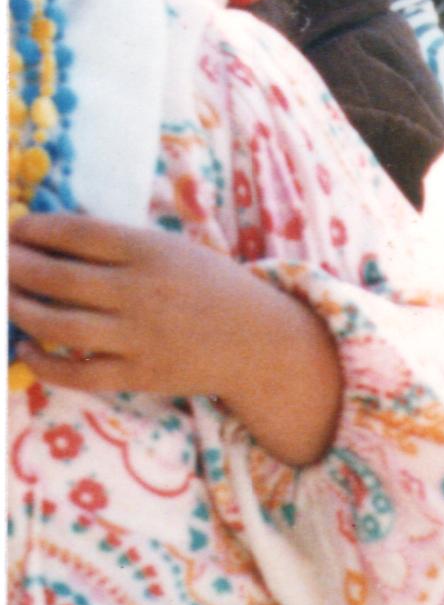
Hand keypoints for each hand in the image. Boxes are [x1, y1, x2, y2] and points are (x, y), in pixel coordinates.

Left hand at [9, 212, 342, 466]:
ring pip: (59, 324)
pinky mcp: (140, 374)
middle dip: (15, 267)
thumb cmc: (209, 287)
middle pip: (57, 277)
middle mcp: (141, 291)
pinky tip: (27, 349)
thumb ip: (119, 244)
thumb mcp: (172, 249)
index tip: (14, 230)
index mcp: (150, 250)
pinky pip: (79, 373)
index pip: (76, 233)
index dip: (34, 230)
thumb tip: (52, 237)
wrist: (258, 342)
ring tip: (5, 299)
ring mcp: (140, 336)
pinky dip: (45, 363)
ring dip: (20, 309)